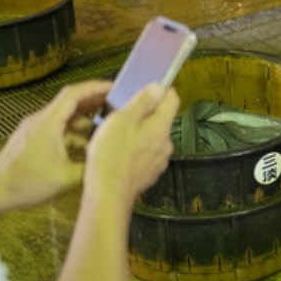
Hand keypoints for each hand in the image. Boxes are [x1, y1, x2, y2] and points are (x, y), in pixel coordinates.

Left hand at [0, 81, 110, 215]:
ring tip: (105, 126)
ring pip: (64, 114)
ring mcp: (34, 128)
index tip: (115, 88)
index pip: (73, 94)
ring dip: (84, 117)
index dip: (96, 88)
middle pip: (70, 100)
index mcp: (48, 124)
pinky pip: (57, 126)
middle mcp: (40, 120)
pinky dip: (74, 130)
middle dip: (94, 100)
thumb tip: (111, 158)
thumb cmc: (27, 183)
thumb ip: (91, 165)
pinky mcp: (32, 137)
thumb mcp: (66, 178)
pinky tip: (85, 144)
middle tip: (117, 104)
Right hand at [84, 84, 179, 217]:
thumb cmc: (111, 154)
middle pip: (161, 119)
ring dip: (140, 133)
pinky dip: (136, 150)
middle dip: (145, 114)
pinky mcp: (150, 174)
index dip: (161, 90)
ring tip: (116, 135)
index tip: (146, 87)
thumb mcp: (122, 120)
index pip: (172, 99)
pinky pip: (146, 154)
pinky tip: (119, 154)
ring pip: (153, 138)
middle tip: (122, 113)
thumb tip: (160, 86)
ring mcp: (160, 160)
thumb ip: (142, 102)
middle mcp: (167, 143)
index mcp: (162, 126)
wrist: (108, 194)